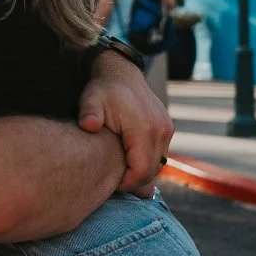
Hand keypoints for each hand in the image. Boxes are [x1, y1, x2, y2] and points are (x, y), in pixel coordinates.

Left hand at [78, 53, 173, 195]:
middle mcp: (160, 130)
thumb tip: (88, 125)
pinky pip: (160, 155)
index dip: (126, 183)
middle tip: (112, 180)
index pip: (142, 171)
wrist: (121, 72)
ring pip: (158, 165)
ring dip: (141, 172)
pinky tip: (129, 160)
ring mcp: (166, 129)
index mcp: (144, 128)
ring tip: (119, 170)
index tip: (109, 181)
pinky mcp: (167, 129)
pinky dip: (146, 162)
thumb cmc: (103, 90)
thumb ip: (89, 114)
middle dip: (133, 181)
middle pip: (152, 172)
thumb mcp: (91, 99)